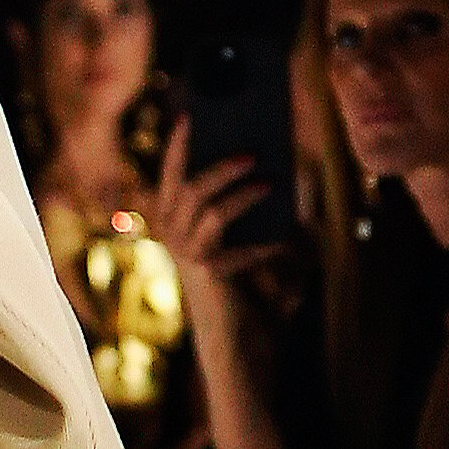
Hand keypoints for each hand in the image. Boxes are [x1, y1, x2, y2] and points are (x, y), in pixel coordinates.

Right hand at [143, 118, 272, 286]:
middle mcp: (169, 230)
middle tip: (251, 153)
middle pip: (190, 188)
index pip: (169, 170)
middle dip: (221, 168)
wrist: (225, 332)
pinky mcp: (207, 272)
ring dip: (242, 196)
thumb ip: (230, 204)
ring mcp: (185, 251)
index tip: (191, 116)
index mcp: (167, 213)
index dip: (178, 143)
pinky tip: (281, 240)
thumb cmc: (229, 275)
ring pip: (211, 213)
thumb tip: (257, 166)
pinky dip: (262, 244)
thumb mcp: (224, 233)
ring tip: (270, 183)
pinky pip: (238, 251)